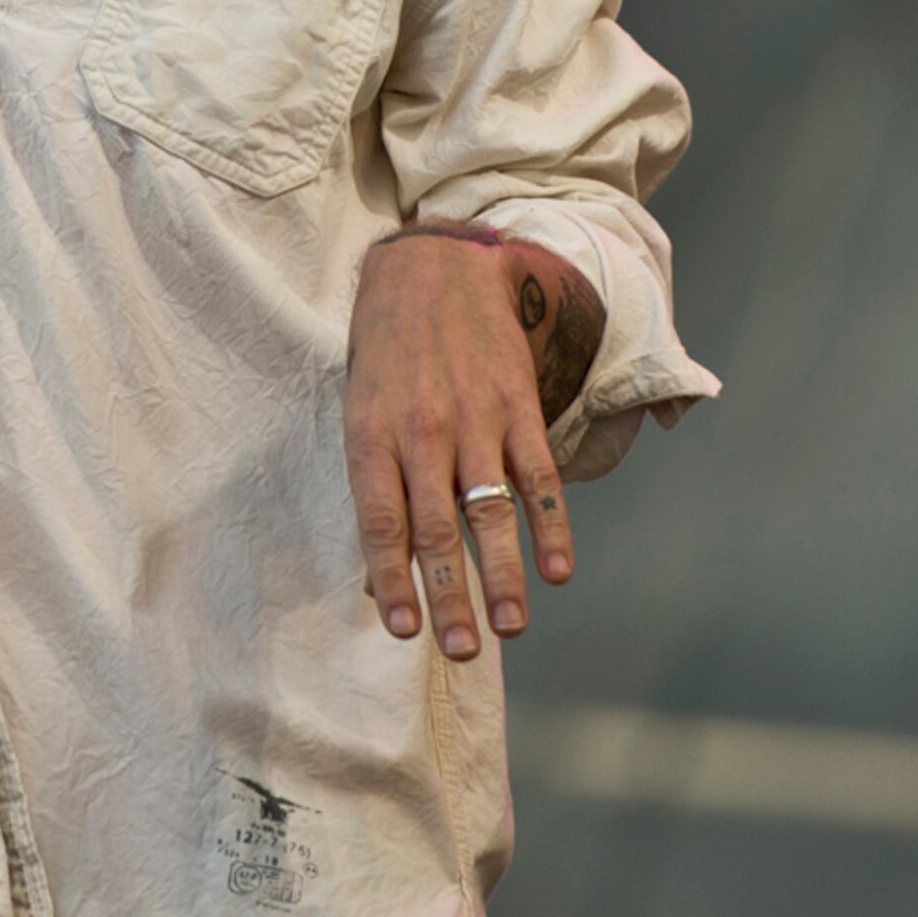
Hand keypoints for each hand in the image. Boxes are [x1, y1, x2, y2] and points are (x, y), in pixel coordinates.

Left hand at [343, 226, 591, 659]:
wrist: (433, 266)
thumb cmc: (385, 351)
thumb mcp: (359, 408)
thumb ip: (374, 485)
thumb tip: (378, 573)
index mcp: (372, 433)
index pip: (381, 520)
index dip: (393, 577)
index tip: (403, 628)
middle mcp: (423, 430)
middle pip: (438, 528)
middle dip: (451, 596)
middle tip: (462, 650)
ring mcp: (474, 418)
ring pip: (491, 510)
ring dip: (504, 575)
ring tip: (510, 627)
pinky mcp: (516, 405)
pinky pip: (536, 475)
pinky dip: (550, 525)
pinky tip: (558, 569)